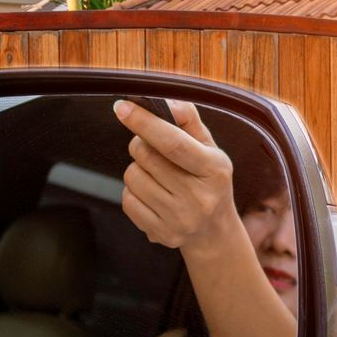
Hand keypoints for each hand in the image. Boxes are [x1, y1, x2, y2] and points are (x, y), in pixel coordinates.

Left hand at [114, 99, 238, 255]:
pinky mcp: (161, 234)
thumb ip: (189, 121)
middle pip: (146, 156)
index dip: (144, 122)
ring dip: (137, 168)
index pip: (173, 143)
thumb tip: (168, 102)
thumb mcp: (210, 149)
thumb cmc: (208, 181)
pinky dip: (133, 191)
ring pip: (133, 177)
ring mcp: (179, 219)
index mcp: (214, 170)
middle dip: (140, 143)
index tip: (122, 107)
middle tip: (149, 146)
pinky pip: (127, 200)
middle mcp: (199, 198)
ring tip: (156, 174)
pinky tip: (151, 194)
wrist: (214, 232)